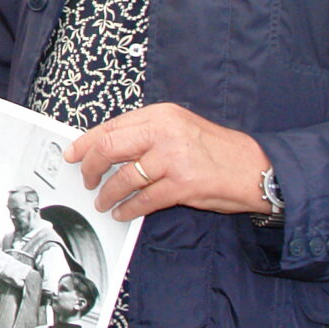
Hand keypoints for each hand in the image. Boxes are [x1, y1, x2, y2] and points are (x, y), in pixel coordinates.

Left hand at [66, 103, 272, 221]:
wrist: (255, 169)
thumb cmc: (217, 151)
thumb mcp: (180, 129)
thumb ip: (147, 135)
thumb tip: (108, 149)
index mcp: (162, 115)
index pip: (112, 126)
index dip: (87, 143)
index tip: (73, 154)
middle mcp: (165, 132)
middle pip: (110, 148)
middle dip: (90, 167)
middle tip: (85, 181)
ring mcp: (174, 159)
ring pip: (123, 178)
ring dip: (108, 193)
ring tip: (103, 202)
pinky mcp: (182, 186)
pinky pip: (143, 200)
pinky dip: (128, 209)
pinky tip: (122, 212)